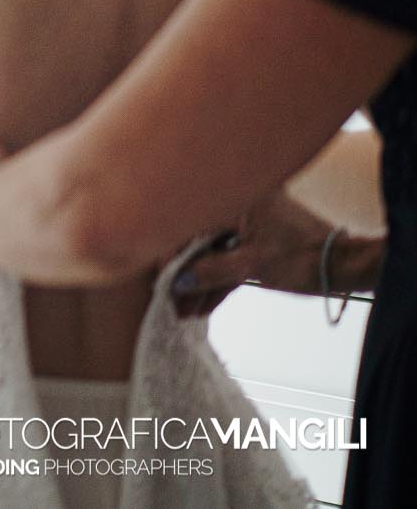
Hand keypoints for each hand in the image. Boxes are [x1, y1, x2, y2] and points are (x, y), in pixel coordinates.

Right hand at [169, 191, 339, 317]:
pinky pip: (229, 259)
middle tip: (170, 298)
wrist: (346, 268)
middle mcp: (241, 204)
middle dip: (186, 273)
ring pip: (214, 252)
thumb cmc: (305, 259)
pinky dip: (219, 281)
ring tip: (184, 310)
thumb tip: (178, 281)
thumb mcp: (252, 266)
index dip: (172, 253)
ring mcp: (249, 223)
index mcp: (240, 198)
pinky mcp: (257, 241)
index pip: (190, 222)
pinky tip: (202, 305)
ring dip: (201, 282)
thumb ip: (211, 271)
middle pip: (199, 239)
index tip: (161, 278)